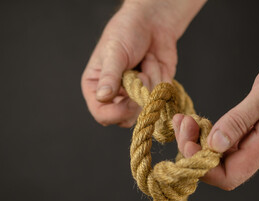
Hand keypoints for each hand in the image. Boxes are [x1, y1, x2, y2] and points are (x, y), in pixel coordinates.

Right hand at [81, 0, 205, 126]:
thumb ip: (110, 76)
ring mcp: (136, 97)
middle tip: (140, 73)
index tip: (131, 100)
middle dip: (138, 97)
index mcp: (97, 88)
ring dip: (150, 80)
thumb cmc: (126, 33)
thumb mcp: (114, 53)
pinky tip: (155, 62)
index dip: (117, 113)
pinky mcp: (154, 93)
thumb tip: (103, 97)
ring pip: (147, 108)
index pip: (102, 115)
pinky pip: (162, 97)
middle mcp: (115, 97)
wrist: (152, 23)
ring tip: (146, 60)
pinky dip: (161, 77)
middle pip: (126, 118)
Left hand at [173, 13, 258, 190]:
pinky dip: (210, 134)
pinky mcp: (256, 134)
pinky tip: (200, 122)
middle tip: (183, 124)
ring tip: (186, 120)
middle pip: (220, 167)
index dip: (202, 167)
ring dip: (200, 141)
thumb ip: (238, 121)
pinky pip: (228, 144)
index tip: (187, 144)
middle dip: (194, 150)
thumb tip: (214, 144)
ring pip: (222, 156)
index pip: (228, 176)